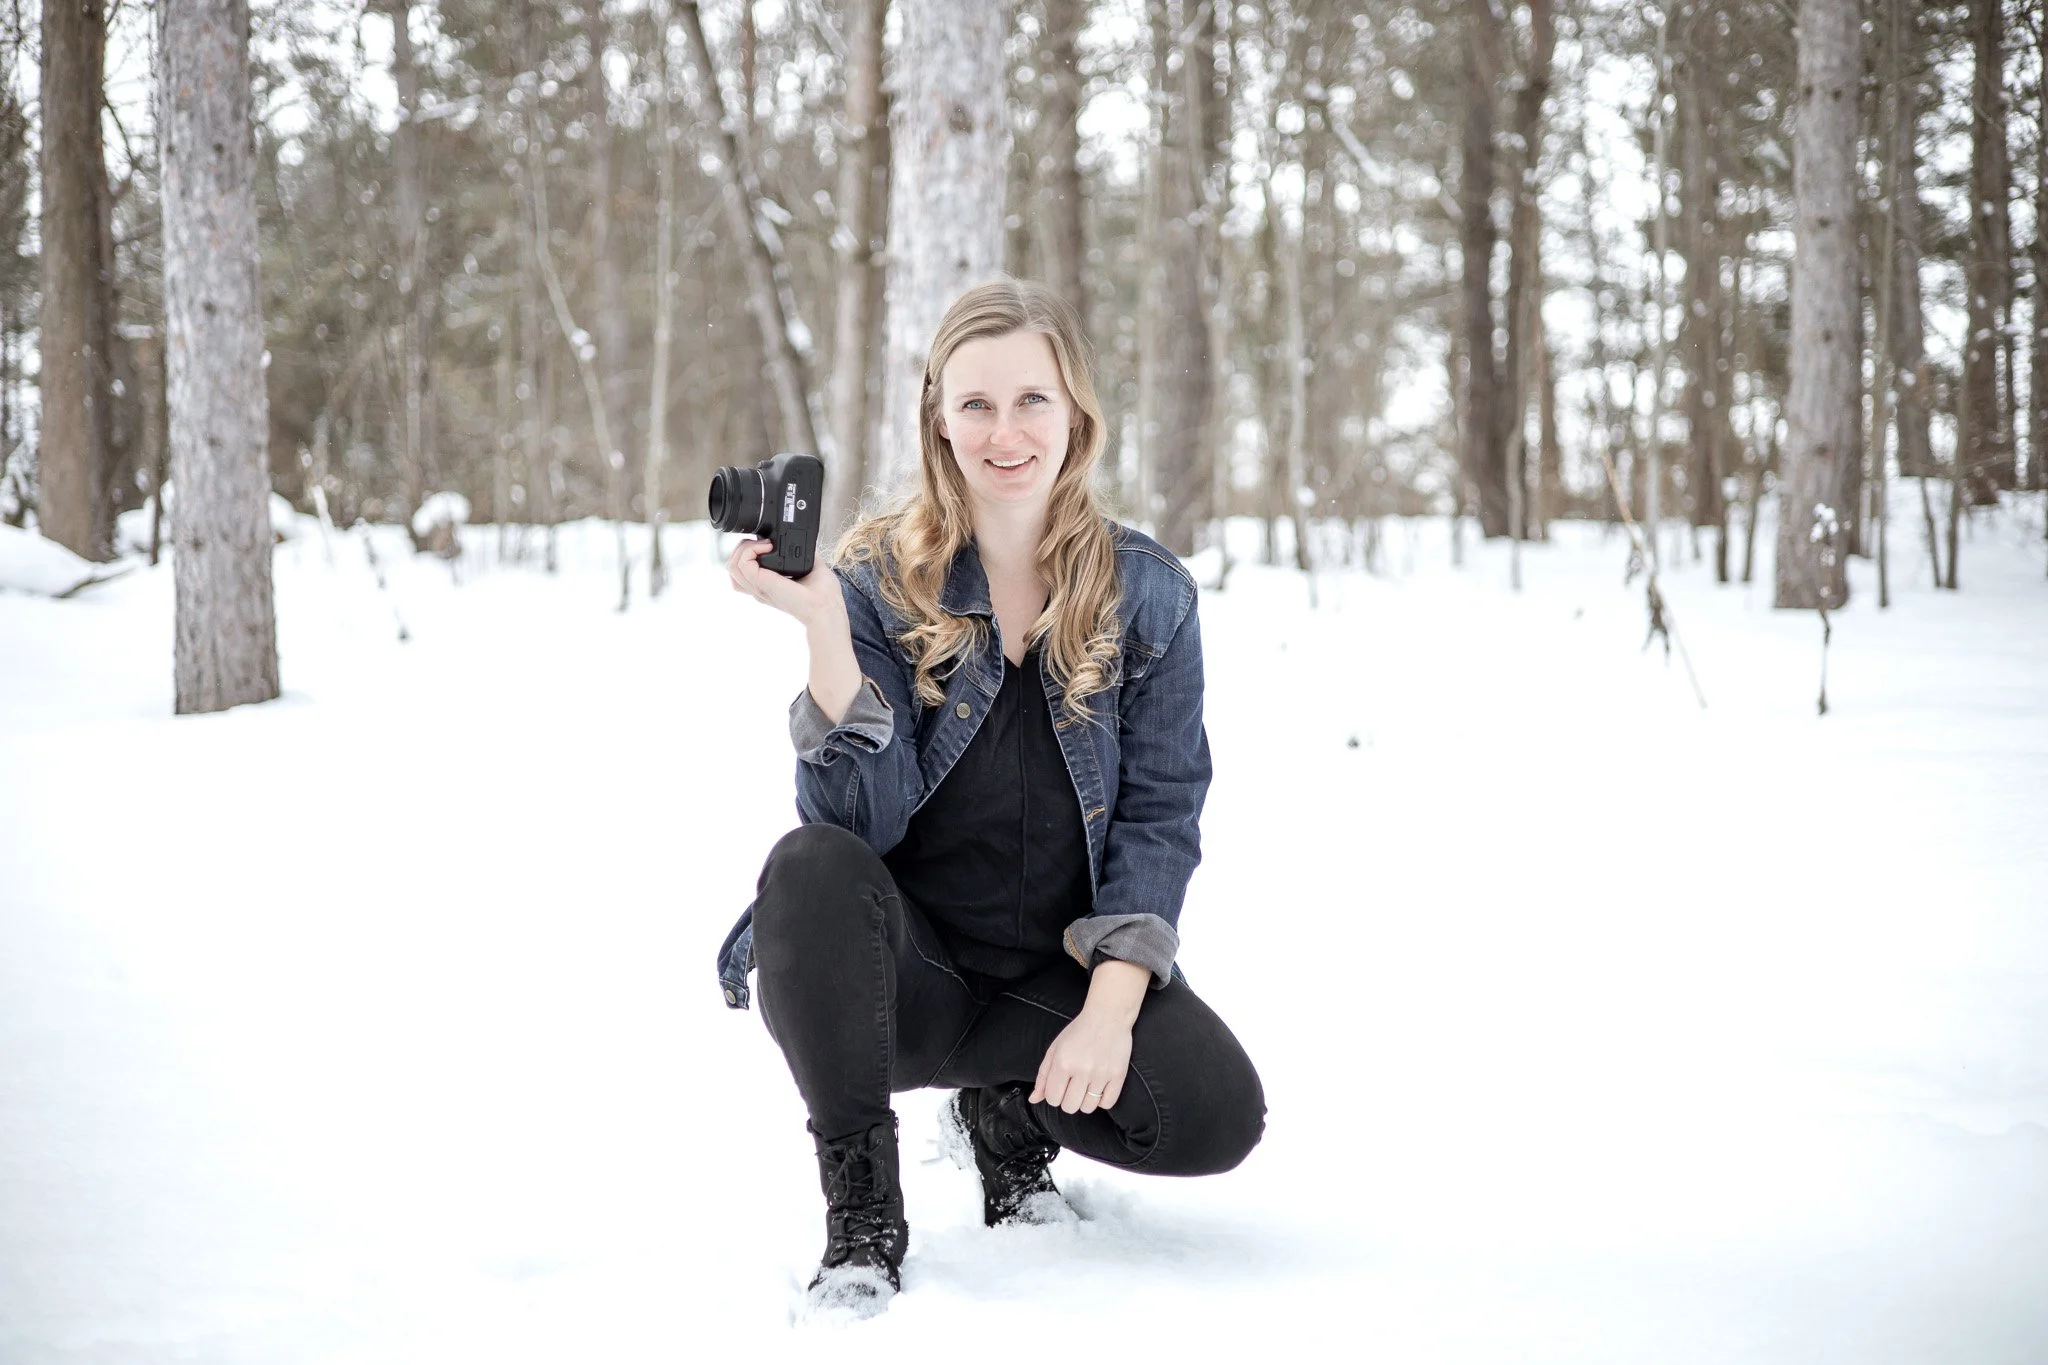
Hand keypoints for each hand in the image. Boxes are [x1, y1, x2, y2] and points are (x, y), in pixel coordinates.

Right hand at [726, 537, 844, 630]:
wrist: (827, 606)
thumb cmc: (823, 593)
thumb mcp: (807, 567)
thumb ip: (800, 554)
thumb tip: (803, 540)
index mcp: (767, 585)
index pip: (741, 571)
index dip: (746, 554)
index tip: (765, 544)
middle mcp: (759, 588)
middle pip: (732, 567)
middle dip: (742, 548)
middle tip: (764, 543)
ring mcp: (759, 587)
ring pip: (732, 565)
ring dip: (745, 548)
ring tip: (766, 545)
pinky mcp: (762, 584)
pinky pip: (742, 564)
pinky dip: (750, 550)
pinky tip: (768, 547)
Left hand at [1031, 1008, 1132, 1115]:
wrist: (1108, 1016)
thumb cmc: (1079, 1031)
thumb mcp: (1055, 1049)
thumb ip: (1043, 1076)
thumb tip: (1033, 1099)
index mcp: (1063, 1062)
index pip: (1053, 1098)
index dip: (1055, 1096)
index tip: (1060, 1087)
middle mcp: (1082, 1069)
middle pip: (1070, 1107)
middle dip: (1069, 1100)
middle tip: (1073, 1086)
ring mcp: (1101, 1073)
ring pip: (1088, 1108)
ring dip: (1085, 1101)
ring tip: (1087, 1086)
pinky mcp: (1118, 1075)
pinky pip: (1107, 1104)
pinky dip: (1102, 1101)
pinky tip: (1099, 1088)